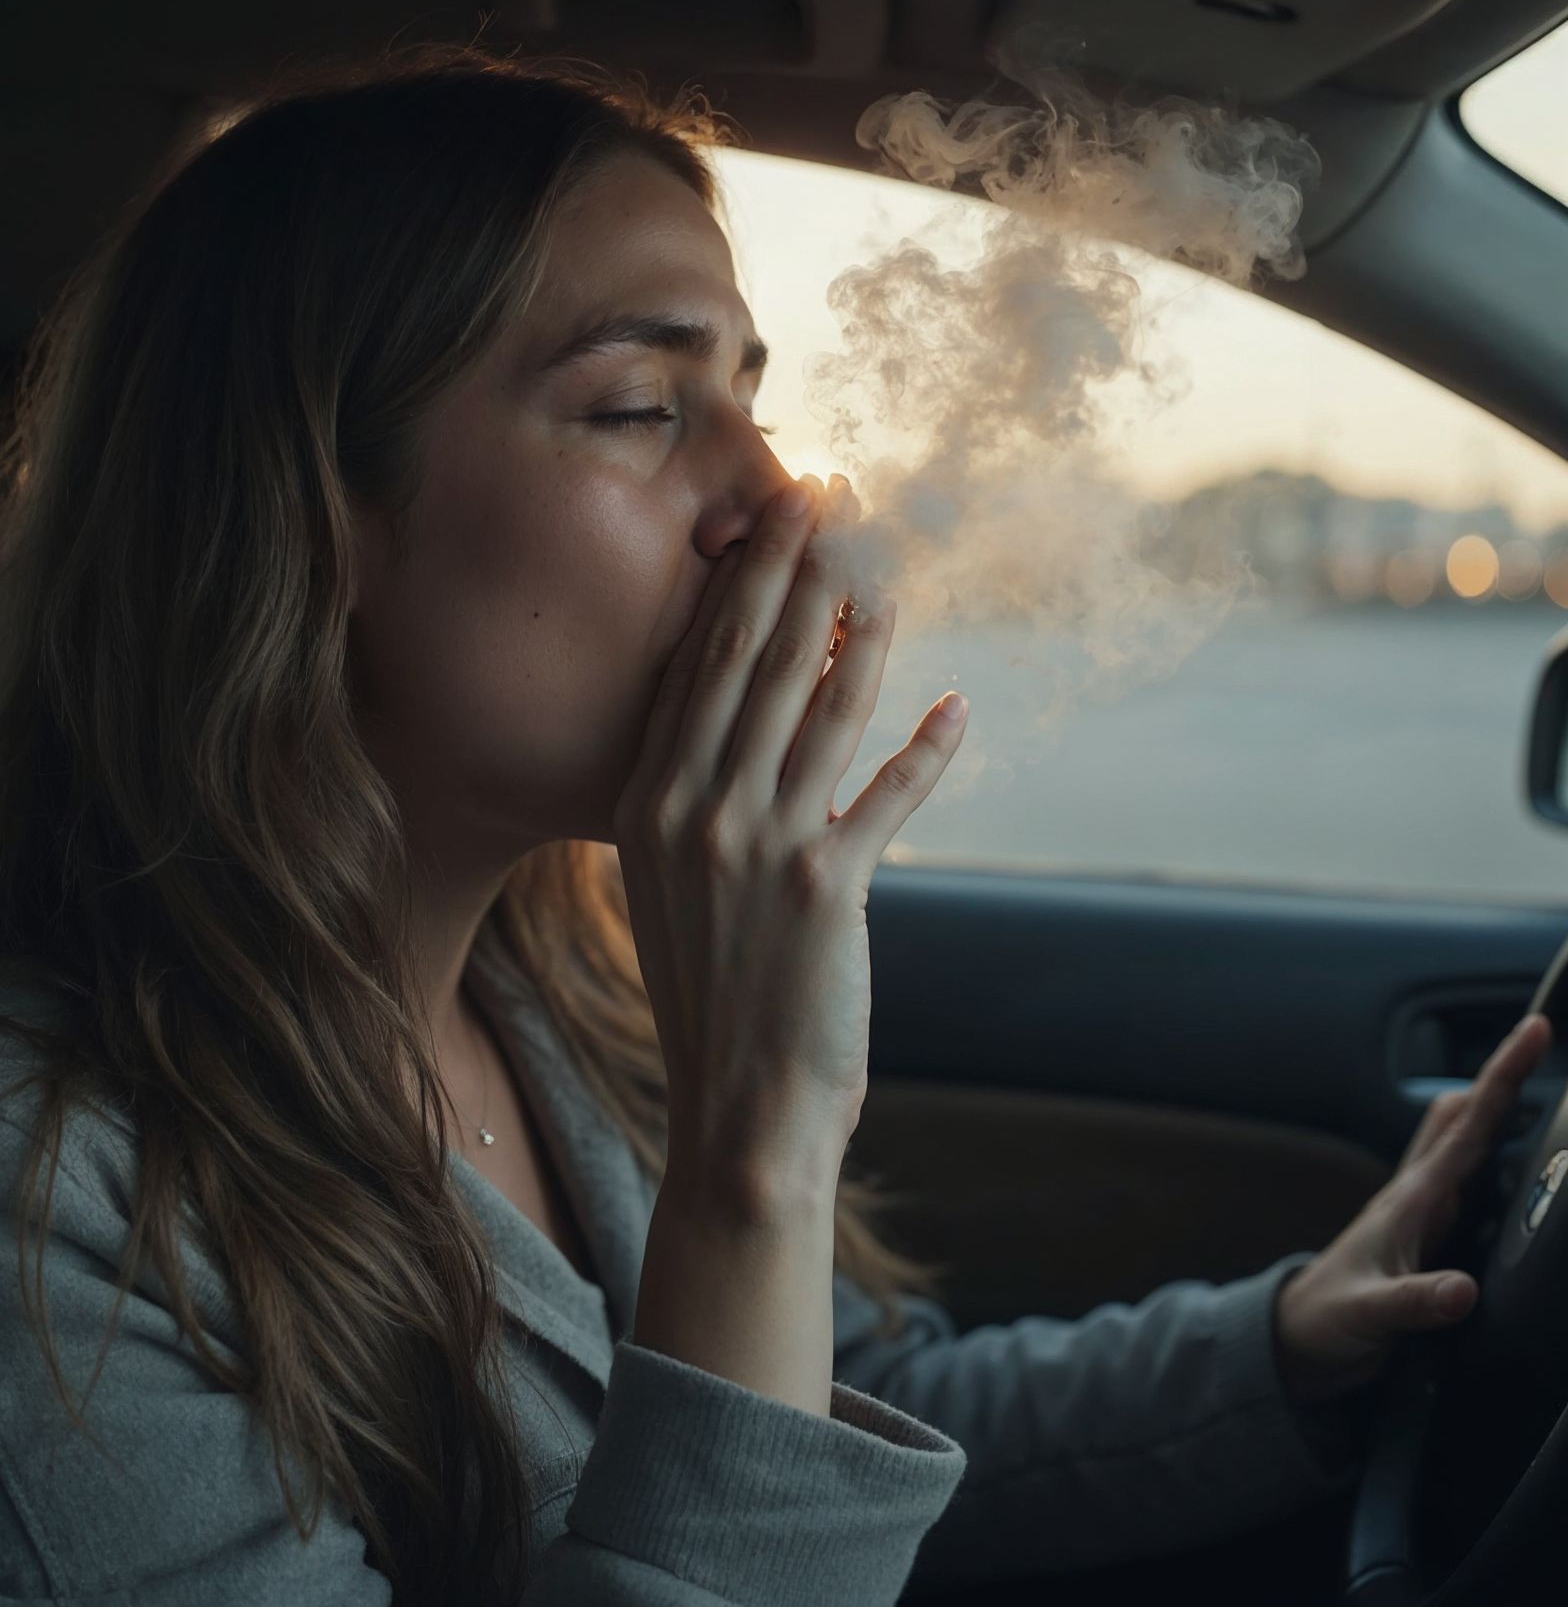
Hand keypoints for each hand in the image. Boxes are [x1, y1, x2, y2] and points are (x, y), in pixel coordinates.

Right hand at [613, 473, 967, 1210]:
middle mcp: (692, 809)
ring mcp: (754, 847)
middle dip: (799, 566)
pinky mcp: (824, 890)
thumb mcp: (674, 885)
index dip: (745, 581)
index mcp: (650, 800)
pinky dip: (926, 751)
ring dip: (861, 623)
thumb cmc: (712, 997)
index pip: (701, 665)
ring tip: (888, 559)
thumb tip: (745, 724)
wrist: (736, 1116)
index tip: (774, 514)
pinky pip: (885, 796)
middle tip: (831, 490)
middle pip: (756, 661)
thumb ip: (696, 800)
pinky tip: (956, 708)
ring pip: (820, 704)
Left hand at [1273, 1011, 1553, 1405]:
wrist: (1300, 1338)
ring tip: (1531, 1076)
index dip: (1502, 1077)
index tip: (1534, 1031)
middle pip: (1464, 1118)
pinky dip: (1487, 1151)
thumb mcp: (1371, 1316)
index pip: (1466, 1127)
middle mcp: (1417, 1194)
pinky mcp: (1425, 1231)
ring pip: (1460, 1139)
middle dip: (1502, 1075)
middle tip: (1540, 1034)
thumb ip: (1415, 1303)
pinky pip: (1464, 1177)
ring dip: (1493, 1106)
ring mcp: (1420, 1210)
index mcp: (1411, 1201)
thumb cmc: (1330, 1321)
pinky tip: (1506, 1152)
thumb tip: (1463, 1290)